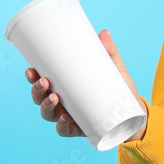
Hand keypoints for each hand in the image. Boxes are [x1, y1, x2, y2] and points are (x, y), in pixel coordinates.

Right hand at [25, 29, 147, 141]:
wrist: (133, 114)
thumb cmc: (118, 89)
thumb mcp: (113, 69)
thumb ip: (109, 52)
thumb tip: (104, 33)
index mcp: (64, 87)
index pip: (42, 82)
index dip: (32, 77)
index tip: (30, 69)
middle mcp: (62, 102)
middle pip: (40, 98)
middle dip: (36, 90)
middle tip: (44, 82)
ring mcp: (69, 116)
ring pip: (48, 114)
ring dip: (46, 106)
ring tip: (54, 97)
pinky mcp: (79, 129)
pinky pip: (64, 130)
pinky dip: (61, 126)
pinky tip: (64, 119)